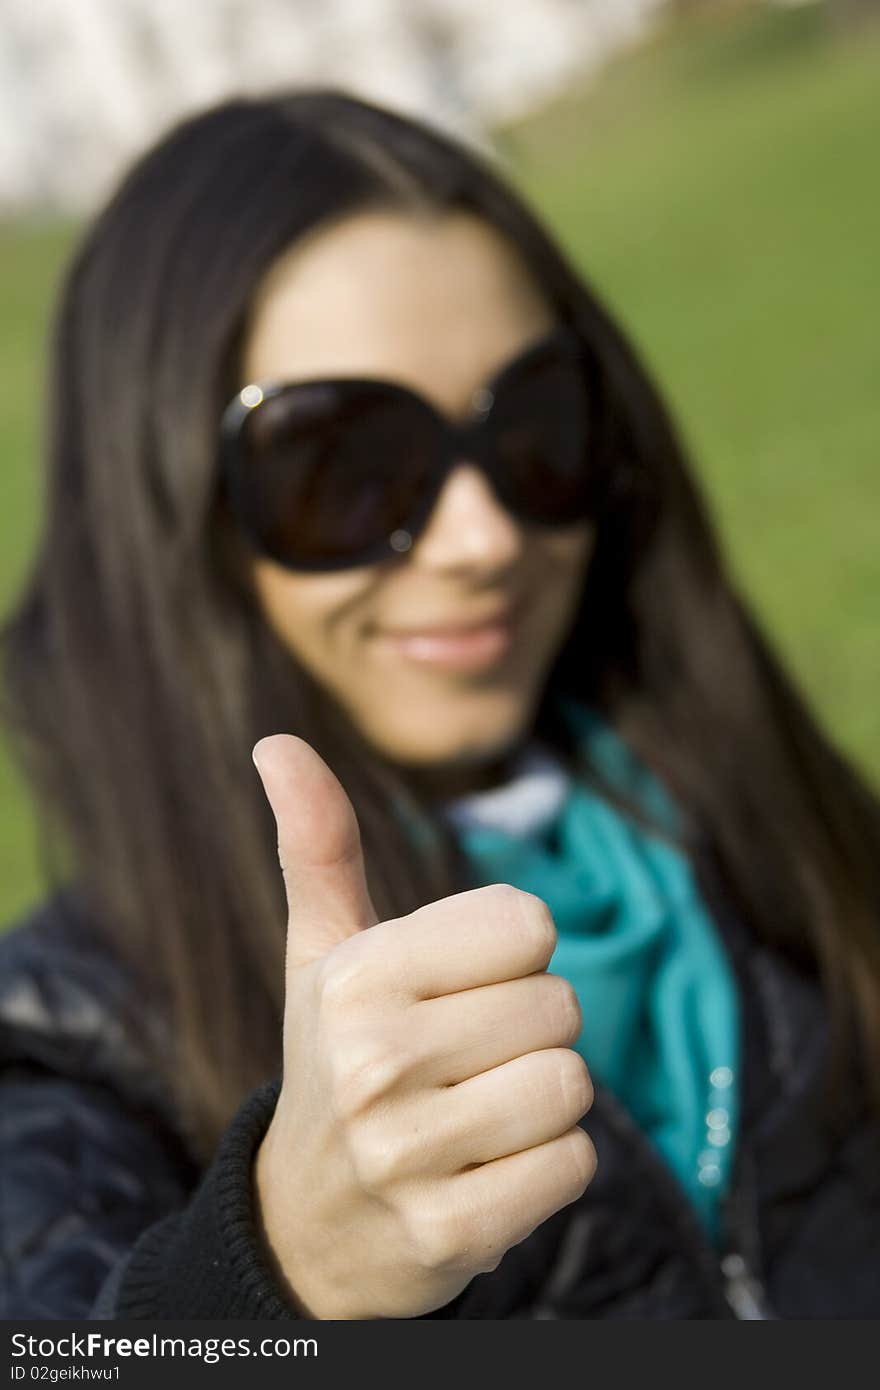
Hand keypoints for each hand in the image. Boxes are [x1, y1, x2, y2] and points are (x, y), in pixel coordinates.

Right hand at [251, 734, 594, 1318]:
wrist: (308, 1223)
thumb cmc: (336, 1059)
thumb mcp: (322, 953)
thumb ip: (317, 845)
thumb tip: (276, 741)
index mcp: (355, 974)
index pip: (528, 923)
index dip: (508, 955)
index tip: (455, 990)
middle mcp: (374, 1060)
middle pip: (559, 1005)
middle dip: (526, 1031)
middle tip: (461, 1064)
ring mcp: (408, 1153)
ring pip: (571, 1085)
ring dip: (541, 1102)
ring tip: (476, 1116)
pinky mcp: (450, 1234)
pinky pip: (573, 1166)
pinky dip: (548, 1169)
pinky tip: (485, 1173)